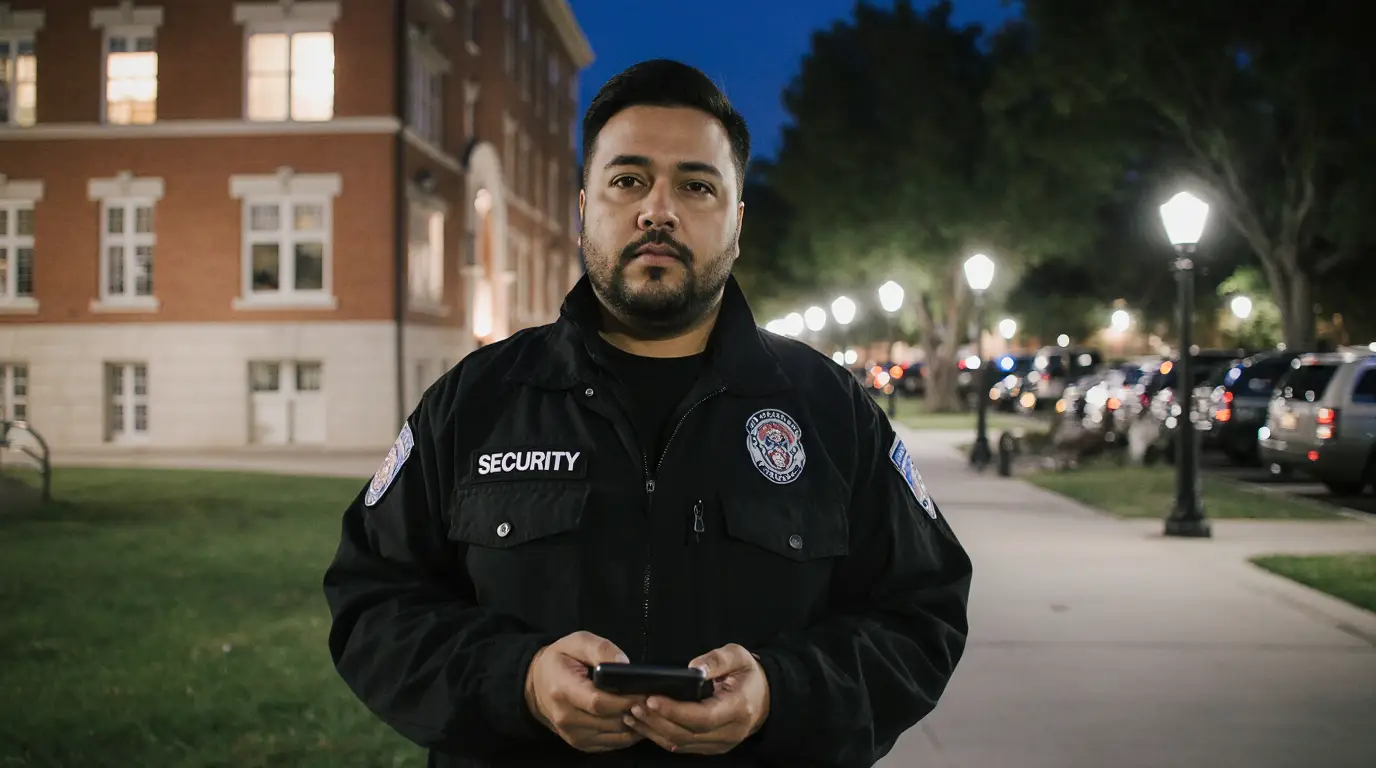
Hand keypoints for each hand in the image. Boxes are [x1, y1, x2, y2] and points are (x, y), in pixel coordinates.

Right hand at [524, 631, 645, 752]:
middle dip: (636, 711)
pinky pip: (613, 743)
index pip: (599, 702)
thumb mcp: (577, 641)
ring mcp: (573, 734)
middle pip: (610, 720)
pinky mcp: (581, 743)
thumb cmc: (559, 660)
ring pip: (615, 735)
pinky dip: (628, 733)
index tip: (645, 692)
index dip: (625, 699)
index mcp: (563, 690)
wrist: (536, 684)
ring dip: (636, 724)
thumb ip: (601, 649)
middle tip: (653, 699)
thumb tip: (624, 664)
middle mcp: (566, 717)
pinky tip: (636, 719)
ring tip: (648, 709)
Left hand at [624, 643, 770, 754]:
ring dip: (654, 731)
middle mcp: (730, 731)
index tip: (652, 699)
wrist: (764, 697)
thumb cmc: (748, 674)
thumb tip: (694, 668)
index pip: (703, 717)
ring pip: (682, 744)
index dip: (675, 711)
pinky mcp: (711, 747)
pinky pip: (682, 746)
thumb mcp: (738, 656)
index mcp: (739, 708)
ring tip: (632, 714)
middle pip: (688, 734)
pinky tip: (643, 725)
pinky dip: (660, 736)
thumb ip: (717, 659)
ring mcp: (721, 743)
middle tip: (635, 704)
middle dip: (657, 721)